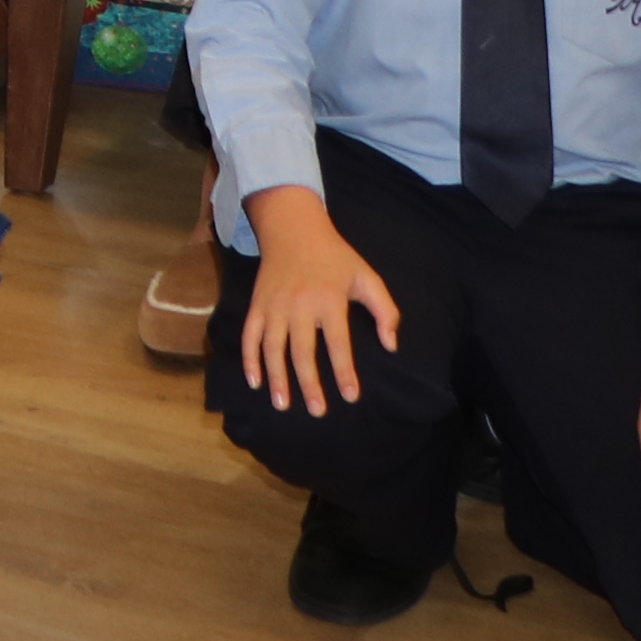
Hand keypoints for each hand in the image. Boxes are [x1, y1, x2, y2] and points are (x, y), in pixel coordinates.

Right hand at [233, 186, 400, 416]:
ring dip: (277, 378)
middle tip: (317, 411)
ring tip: (283, 405)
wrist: (294, 229)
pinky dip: (249, 360)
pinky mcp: (257, 305)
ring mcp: (274, 306)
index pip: (338, 343)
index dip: (345, 371)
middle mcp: (300, 305)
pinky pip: (250, 336)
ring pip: (273, 348)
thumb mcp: (366, 277)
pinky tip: (255, 382)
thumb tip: (391, 345)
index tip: (350, 396)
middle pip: (302, 352)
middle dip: (309, 384)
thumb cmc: (336, 258)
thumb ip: (385, 310)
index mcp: (329, 300)